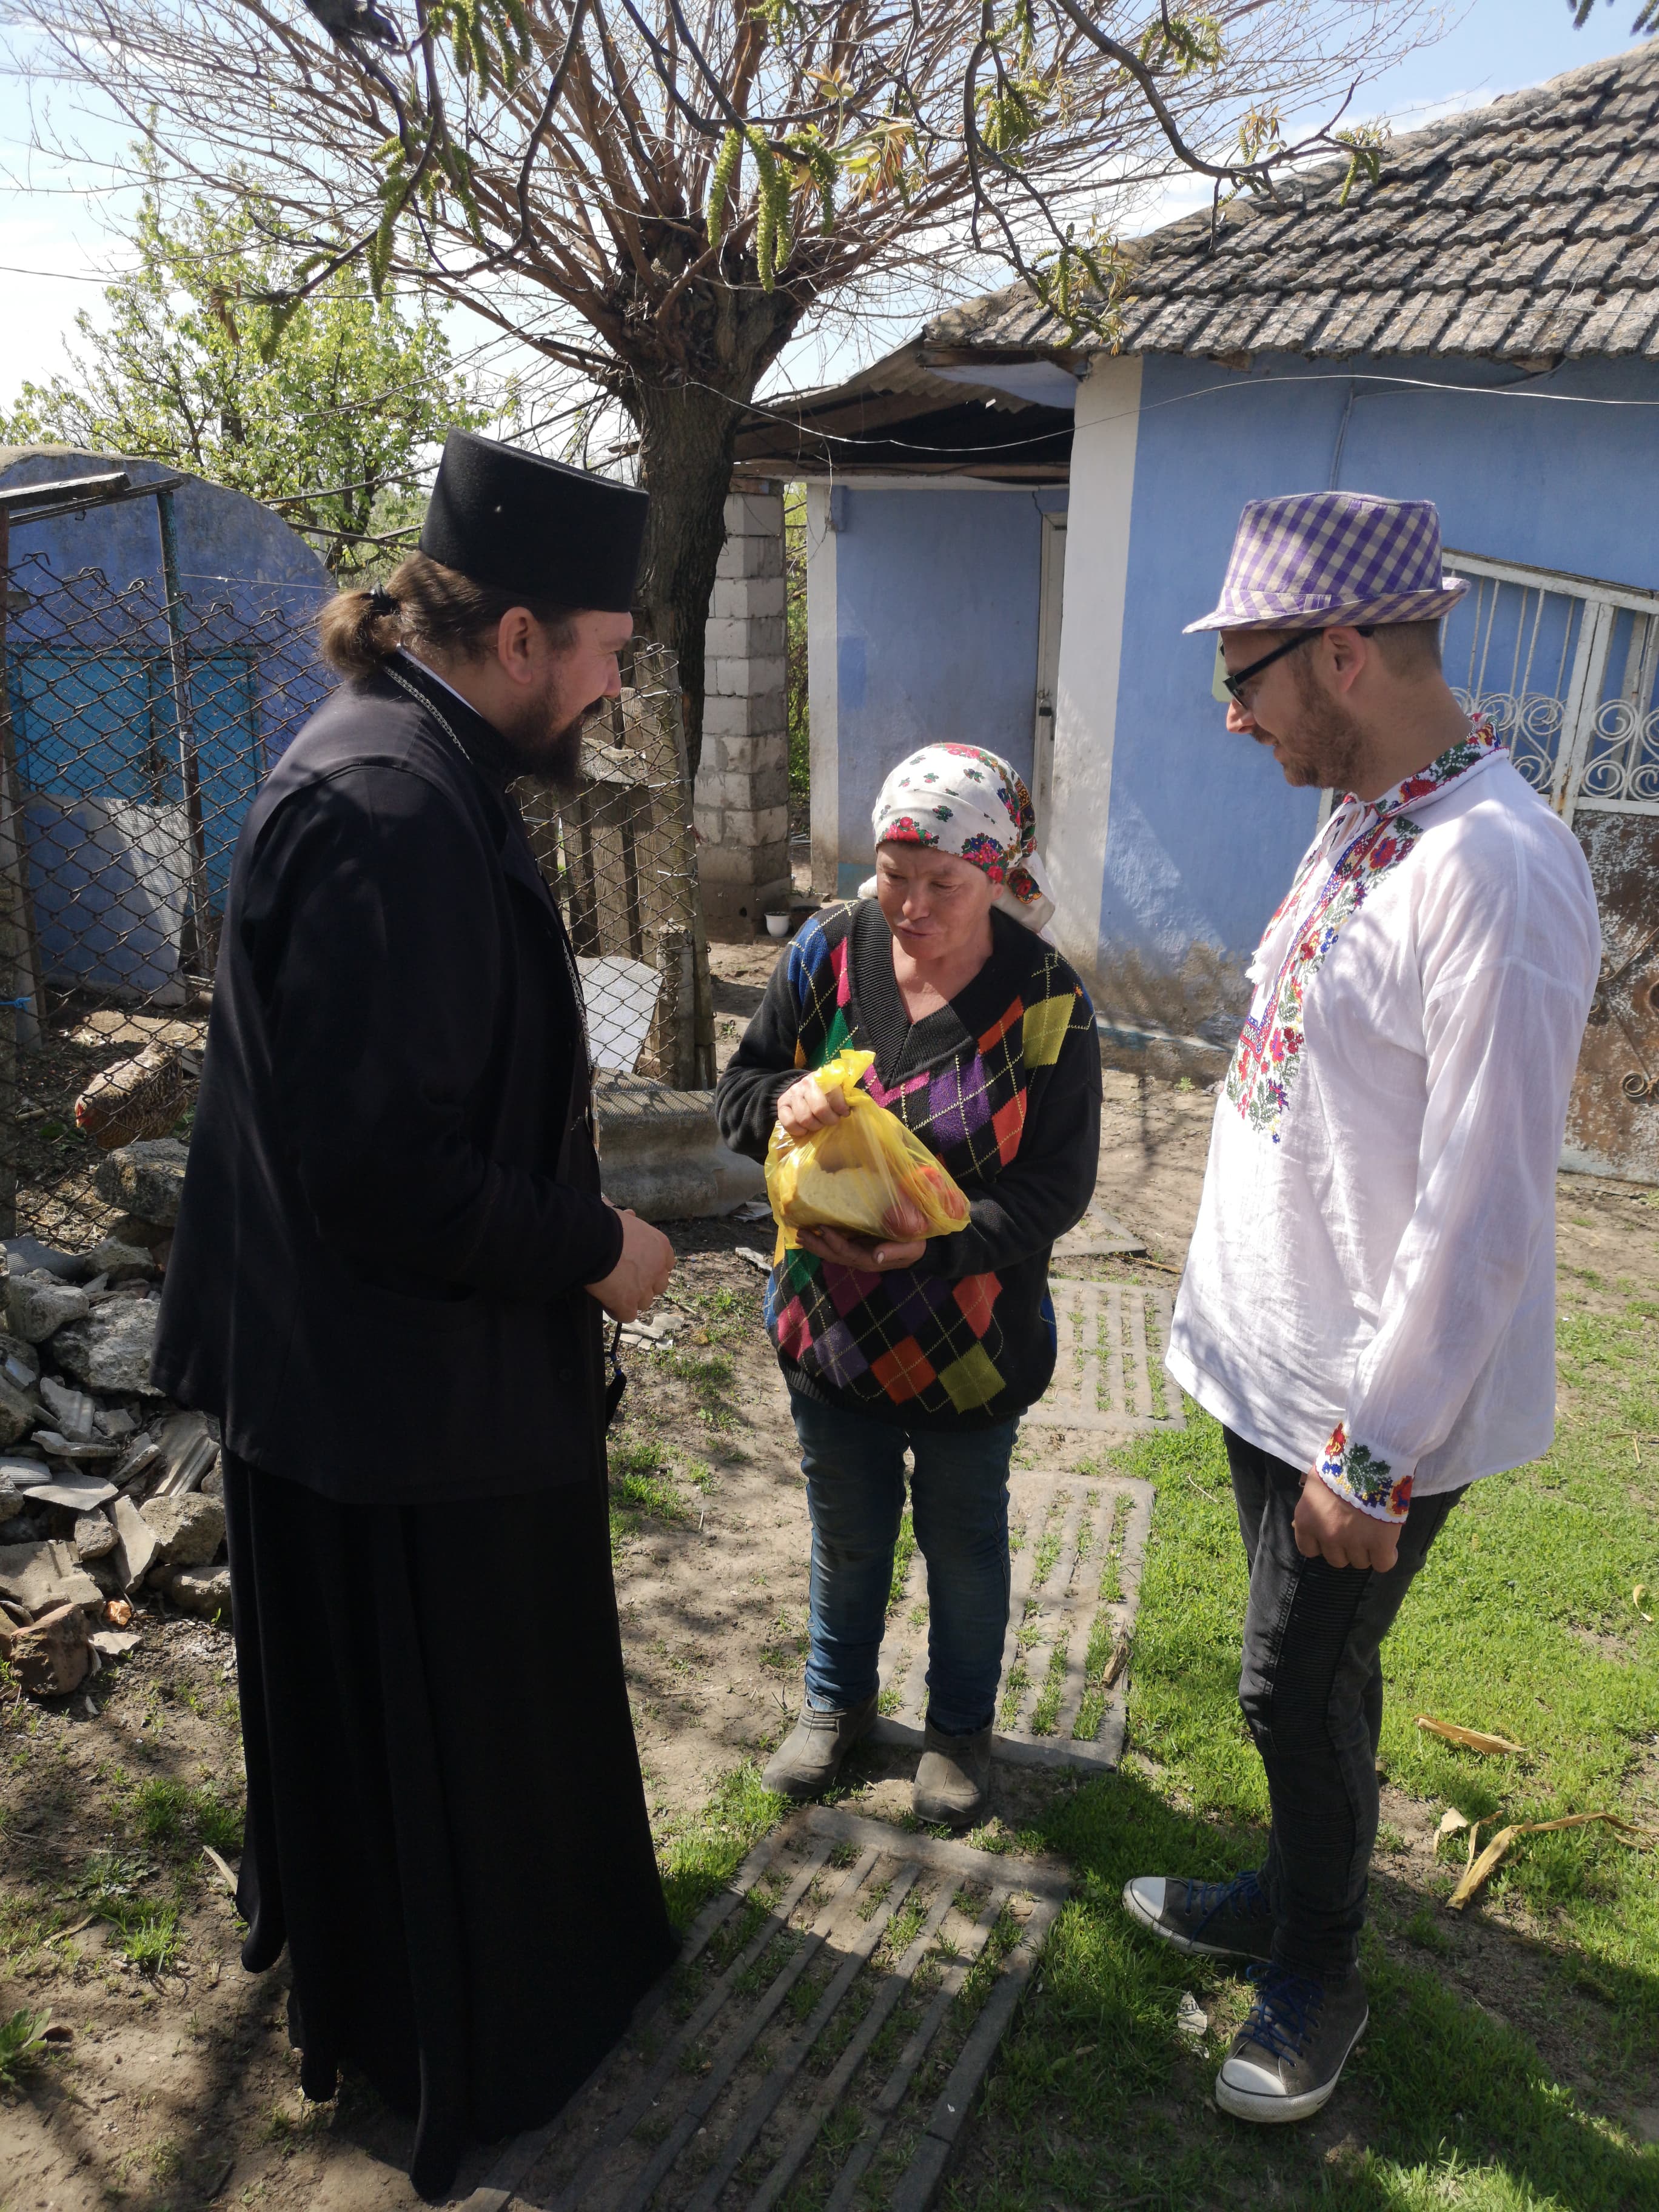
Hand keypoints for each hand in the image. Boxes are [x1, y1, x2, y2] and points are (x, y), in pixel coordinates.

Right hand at [586, 1206, 673, 1322]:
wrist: (593, 1239)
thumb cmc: (605, 1224)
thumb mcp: (622, 1217)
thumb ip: (630, 1220)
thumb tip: (630, 1215)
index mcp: (660, 1246)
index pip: (667, 1264)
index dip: (653, 1268)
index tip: (639, 1267)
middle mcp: (657, 1268)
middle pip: (659, 1286)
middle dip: (645, 1285)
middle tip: (627, 1280)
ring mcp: (643, 1288)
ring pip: (644, 1302)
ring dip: (632, 1299)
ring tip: (614, 1291)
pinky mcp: (627, 1303)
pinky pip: (627, 1315)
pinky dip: (618, 1311)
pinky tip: (607, 1303)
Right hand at [777, 1074, 851, 1140]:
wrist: (803, 1088)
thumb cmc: (827, 1092)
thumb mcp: (839, 1088)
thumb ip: (847, 1094)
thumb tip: (856, 1105)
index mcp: (823, 1077)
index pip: (833, 1093)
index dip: (841, 1107)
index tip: (845, 1113)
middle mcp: (806, 1083)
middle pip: (819, 1109)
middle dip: (829, 1120)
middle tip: (832, 1121)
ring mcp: (793, 1093)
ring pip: (804, 1118)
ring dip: (815, 1126)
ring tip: (819, 1124)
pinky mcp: (782, 1104)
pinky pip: (789, 1123)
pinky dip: (798, 1130)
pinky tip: (805, 1129)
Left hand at [798, 1196, 926, 1273]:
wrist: (919, 1251)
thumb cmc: (915, 1246)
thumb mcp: (910, 1249)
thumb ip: (894, 1252)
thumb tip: (877, 1257)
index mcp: (870, 1260)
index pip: (847, 1252)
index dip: (833, 1241)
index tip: (822, 1228)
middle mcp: (860, 1260)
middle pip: (833, 1255)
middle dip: (816, 1245)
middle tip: (800, 1234)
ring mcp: (857, 1256)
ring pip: (832, 1253)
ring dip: (816, 1245)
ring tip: (800, 1235)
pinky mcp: (857, 1249)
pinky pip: (837, 1247)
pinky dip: (823, 1242)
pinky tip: (814, 1234)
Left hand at [1294, 1472, 1401, 1571]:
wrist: (1369, 1458)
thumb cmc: (1339, 1465)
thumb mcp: (1314, 1483)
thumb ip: (1312, 1507)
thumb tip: (1305, 1521)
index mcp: (1307, 1521)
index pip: (1309, 1550)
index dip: (1322, 1545)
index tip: (1331, 1537)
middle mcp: (1327, 1535)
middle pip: (1336, 1560)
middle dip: (1345, 1548)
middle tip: (1355, 1532)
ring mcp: (1354, 1541)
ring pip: (1360, 1562)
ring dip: (1366, 1551)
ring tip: (1373, 1533)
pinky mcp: (1380, 1544)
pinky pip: (1383, 1564)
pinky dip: (1386, 1557)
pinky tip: (1388, 1546)